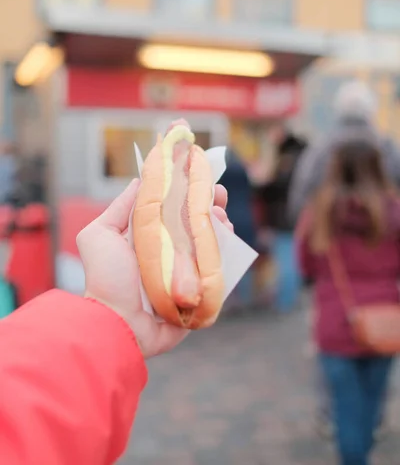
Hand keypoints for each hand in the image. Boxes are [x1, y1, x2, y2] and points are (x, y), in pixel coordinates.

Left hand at [77, 179, 232, 358]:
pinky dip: (226, 260)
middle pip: (195, 228)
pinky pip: (216, 276)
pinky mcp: (198, 297)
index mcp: (148, 242)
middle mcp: (168, 258)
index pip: (172, 214)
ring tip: (223, 218)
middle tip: (219, 197)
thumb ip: (119, 208)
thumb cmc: (105, 278)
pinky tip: (228, 243)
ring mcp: (185, 278)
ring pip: (210, 249)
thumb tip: (140, 181)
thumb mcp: (100, 235)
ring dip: (220, 230)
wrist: (116, 322)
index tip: (198, 181)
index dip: (186, 197)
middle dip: (209, 210)